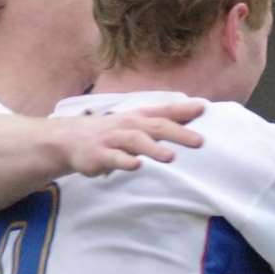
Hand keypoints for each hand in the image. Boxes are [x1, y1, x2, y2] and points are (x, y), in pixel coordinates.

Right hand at [57, 101, 205, 173]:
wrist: (69, 139)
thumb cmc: (112, 133)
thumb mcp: (135, 125)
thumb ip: (160, 124)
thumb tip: (192, 118)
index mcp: (139, 117)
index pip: (164, 111)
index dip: (183, 110)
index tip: (204, 108)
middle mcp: (128, 125)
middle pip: (155, 126)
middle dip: (178, 133)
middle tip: (199, 141)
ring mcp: (113, 139)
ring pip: (135, 141)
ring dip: (153, 148)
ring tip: (171, 157)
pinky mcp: (99, 155)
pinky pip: (113, 158)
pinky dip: (125, 161)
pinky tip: (136, 165)